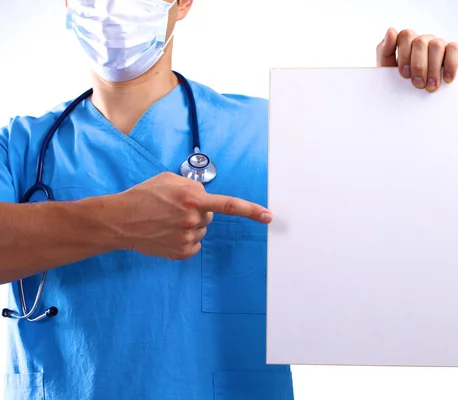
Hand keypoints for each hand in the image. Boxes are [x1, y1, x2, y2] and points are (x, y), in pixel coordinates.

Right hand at [111, 172, 271, 259]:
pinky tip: (167, 234)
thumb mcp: (169, 179)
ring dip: (189, 226)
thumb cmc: (143, 196)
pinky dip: (185, 240)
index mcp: (193, 198)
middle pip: (209, 217)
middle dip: (198, 212)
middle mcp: (193, 219)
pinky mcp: (180, 252)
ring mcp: (187, 237)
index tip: (268, 216)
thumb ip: (192, 186)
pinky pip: (194, 245)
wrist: (119, 220)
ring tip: (165, 221)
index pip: (229, 205)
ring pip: (201, 231)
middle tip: (174, 208)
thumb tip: (204, 197)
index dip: (251, 211)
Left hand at [376, 28, 457, 92]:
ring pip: (436, 45)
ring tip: (431, 86)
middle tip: (418, 84)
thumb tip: (391, 30)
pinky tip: (446, 79)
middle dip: (418, 66)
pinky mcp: (455, 51)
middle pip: (420, 42)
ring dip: (433, 68)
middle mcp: (424, 41)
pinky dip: (449, 65)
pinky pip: (453, 48)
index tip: (404, 74)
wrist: (421, 103)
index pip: (405, 36)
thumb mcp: (389, 70)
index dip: (404, 55)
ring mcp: (440, 44)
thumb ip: (385, 51)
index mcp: (408, 42)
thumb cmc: (404, 84)